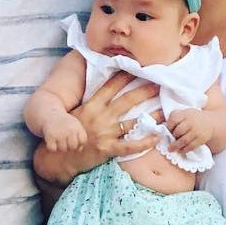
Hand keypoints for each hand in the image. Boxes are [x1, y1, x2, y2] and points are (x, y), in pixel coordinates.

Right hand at [34, 73, 159, 185]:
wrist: (59, 157)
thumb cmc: (71, 133)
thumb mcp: (78, 113)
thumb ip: (93, 103)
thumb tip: (107, 91)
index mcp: (91, 106)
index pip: (110, 87)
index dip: (124, 75)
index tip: (137, 67)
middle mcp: (99, 117)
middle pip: (126, 100)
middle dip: (144, 90)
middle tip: (159, 83)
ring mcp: (104, 134)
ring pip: (133, 122)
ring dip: (151, 116)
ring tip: (166, 110)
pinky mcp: (107, 150)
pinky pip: (130, 146)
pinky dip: (144, 143)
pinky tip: (157, 137)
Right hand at [41, 113, 87, 151]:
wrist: (51, 115)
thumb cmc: (66, 124)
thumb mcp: (75, 127)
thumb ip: (80, 138)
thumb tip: (79, 149)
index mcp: (77, 126)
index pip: (83, 141)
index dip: (80, 143)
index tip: (75, 139)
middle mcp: (69, 129)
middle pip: (73, 147)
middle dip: (70, 147)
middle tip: (66, 141)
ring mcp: (60, 133)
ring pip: (63, 149)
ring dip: (61, 147)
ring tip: (59, 140)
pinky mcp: (50, 136)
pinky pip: (53, 149)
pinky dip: (52, 147)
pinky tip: (53, 141)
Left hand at [166, 108, 214, 153]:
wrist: (209, 122)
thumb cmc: (191, 118)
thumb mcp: (183, 113)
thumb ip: (173, 117)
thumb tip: (163, 126)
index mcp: (186, 114)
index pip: (174, 119)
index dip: (169, 126)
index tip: (167, 130)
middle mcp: (192, 122)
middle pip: (179, 131)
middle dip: (173, 136)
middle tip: (169, 140)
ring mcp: (197, 131)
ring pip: (184, 140)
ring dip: (176, 146)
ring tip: (171, 149)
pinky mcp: (201, 139)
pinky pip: (191, 146)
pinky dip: (184, 150)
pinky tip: (180, 150)